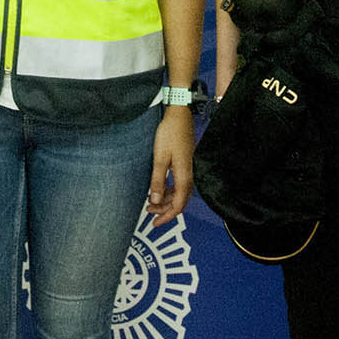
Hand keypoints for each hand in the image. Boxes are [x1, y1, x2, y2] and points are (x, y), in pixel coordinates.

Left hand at [147, 107, 194, 225]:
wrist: (179, 115)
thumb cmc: (169, 134)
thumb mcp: (160, 158)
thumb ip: (157, 180)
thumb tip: (154, 201)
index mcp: (184, 176)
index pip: (178, 205)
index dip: (167, 216)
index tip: (155, 223)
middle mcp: (189, 175)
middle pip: (180, 201)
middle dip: (165, 210)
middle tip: (149, 214)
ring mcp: (188, 169)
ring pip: (179, 193)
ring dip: (166, 200)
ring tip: (150, 203)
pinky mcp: (185, 164)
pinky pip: (179, 184)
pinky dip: (168, 190)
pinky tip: (158, 189)